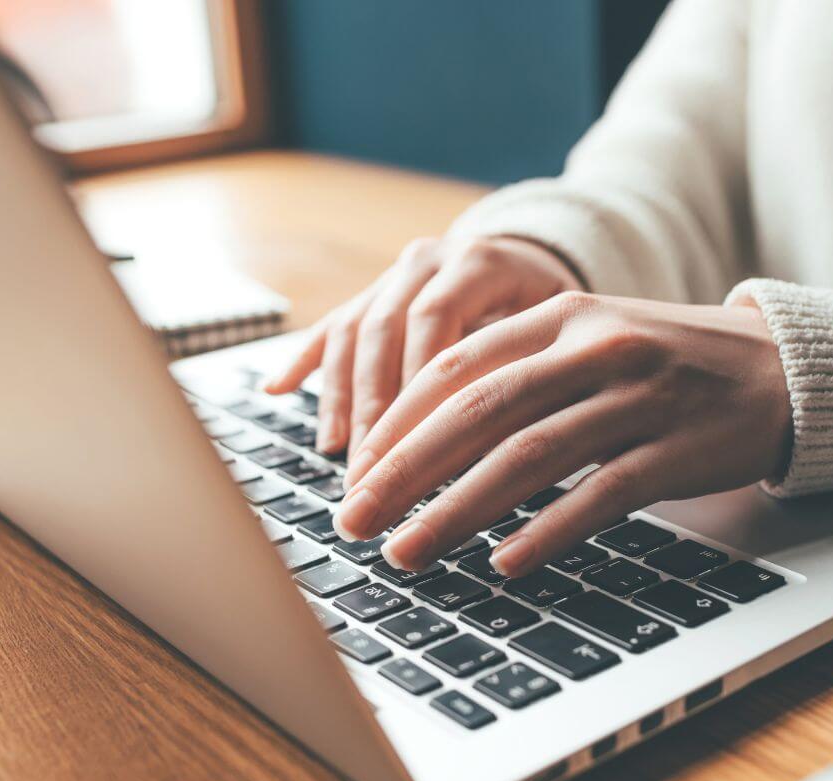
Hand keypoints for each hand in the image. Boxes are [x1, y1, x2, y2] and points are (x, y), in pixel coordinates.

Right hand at [262, 236, 581, 455]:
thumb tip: (503, 448)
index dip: (418, 383)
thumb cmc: (555, 310)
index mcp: (479, 262)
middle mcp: (429, 260)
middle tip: (369, 468)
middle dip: (373, 406)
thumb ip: (528, 367)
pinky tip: (275, 390)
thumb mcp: (557, 329)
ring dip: (340, 396)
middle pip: (385, 329)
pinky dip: (303, 360)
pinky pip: (331, 325)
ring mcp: (395, 274)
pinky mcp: (372, 292)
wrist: (535, 259)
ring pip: (353, 331)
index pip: (436, 320)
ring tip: (336, 451)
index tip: (413, 444)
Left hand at [333, 292, 791, 576]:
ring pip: (529, 455)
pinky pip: (600, 494)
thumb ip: (518, 371)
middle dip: (405, 471)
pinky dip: (547, 530)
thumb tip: (426, 435)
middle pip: (479, 410)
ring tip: (407, 551)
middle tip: (355, 519)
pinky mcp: (677, 449)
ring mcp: (638, 397)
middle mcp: (594, 347)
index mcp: (562, 315)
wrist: (780, 369)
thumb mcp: (591, 342)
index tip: (356, 470)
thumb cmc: (668, 363)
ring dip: (457, 510)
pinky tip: (504, 563)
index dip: (397, 421)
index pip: (457, 366)